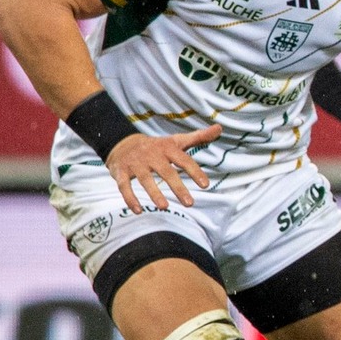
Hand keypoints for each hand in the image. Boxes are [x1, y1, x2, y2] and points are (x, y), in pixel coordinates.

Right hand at [107, 124, 221, 213]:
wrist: (122, 143)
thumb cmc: (157, 146)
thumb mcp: (176, 140)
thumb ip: (198, 137)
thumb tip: (219, 128)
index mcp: (167, 148)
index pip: (184, 160)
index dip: (195, 172)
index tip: (206, 185)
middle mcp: (152, 155)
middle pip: (166, 172)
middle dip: (178, 188)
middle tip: (190, 203)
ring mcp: (135, 164)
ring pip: (145, 180)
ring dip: (155, 193)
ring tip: (165, 207)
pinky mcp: (120, 172)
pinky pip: (124, 186)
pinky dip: (130, 199)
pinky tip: (138, 211)